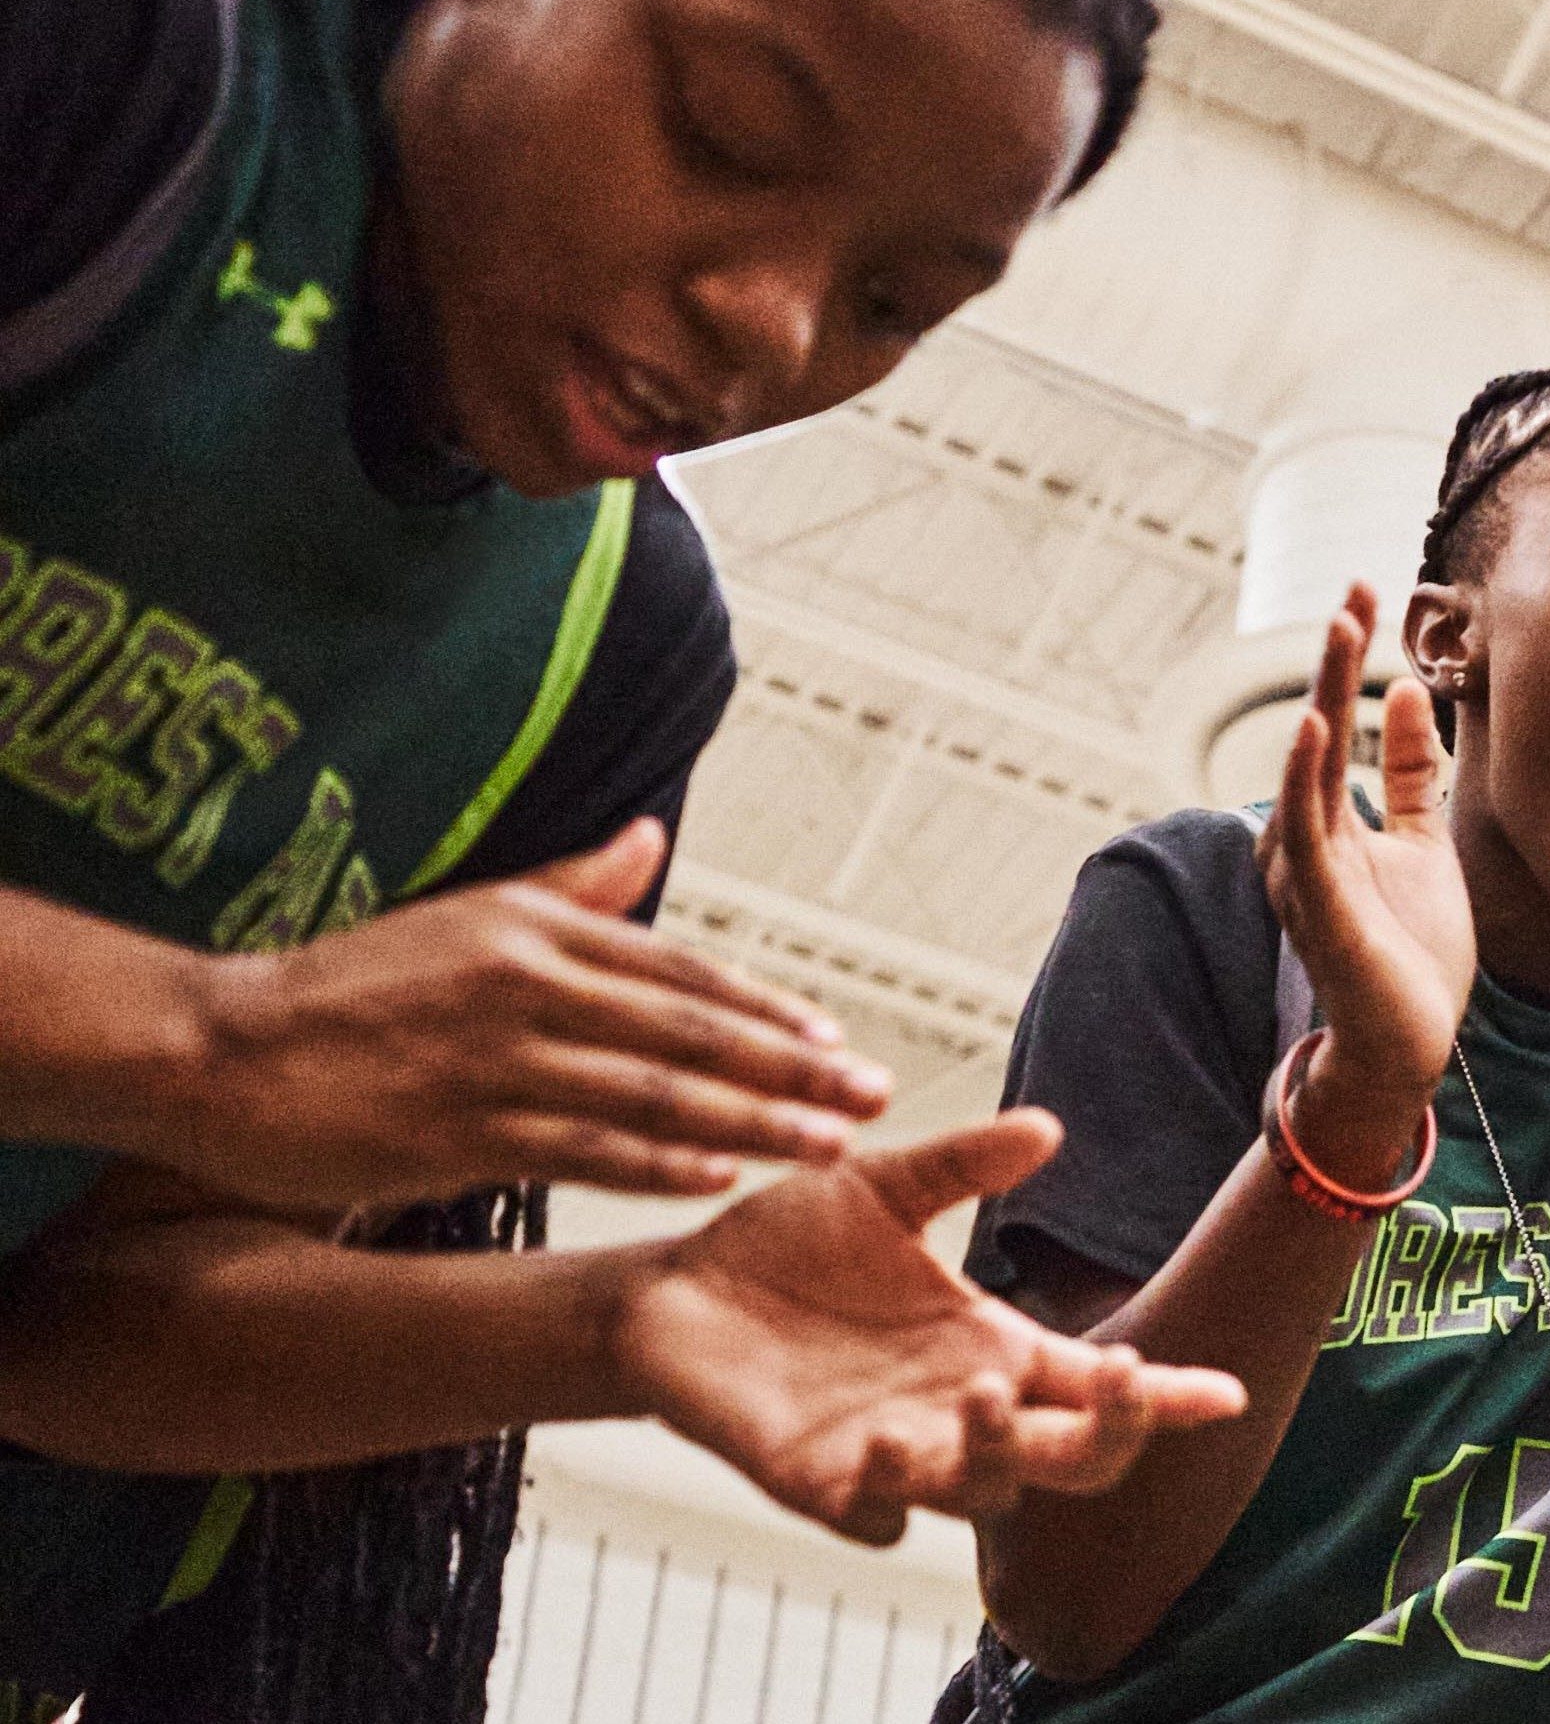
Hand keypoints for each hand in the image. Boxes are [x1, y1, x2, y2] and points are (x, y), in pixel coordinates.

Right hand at [160, 819, 888, 1206]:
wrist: (215, 1045)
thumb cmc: (345, 987)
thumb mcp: (466, 914)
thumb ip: (570, 886)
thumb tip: (651, 836)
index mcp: (534, 930)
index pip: (684, 973)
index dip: (770, 1009)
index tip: (839, 1040)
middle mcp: (528, 984)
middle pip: (691, 1029)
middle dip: (794, 1066)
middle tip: (872, 1094)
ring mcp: (494, 1058)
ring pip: (653, 1092)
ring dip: (750, 1119)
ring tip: (825, 1143)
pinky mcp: (456, 1128)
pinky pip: (579, 1147)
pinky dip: (656, 1162)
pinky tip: (716, 1175)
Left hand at [616, 1110, 1247, 1543]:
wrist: (670, 1292)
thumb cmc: (784, 1247)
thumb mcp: (883, 1188)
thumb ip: (964, 1163)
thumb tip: (1049, 1127)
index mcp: (989, 1346)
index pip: (1098, 1386)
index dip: (1167, 1396)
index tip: (1228, 1393)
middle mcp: (957, 1411)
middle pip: (1071, 1457)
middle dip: (1112, 1431)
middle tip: (1120, 1374)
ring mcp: (894, 1453)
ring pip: (982, 1493)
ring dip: (996, 1454)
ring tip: (979, 1397)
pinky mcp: (816, 1479)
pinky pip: (870, 1516)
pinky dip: (888, 1496)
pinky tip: (885, 1448)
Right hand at [1259, 587, 1470, 1158]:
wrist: (1409, 1046)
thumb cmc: (1411, 952)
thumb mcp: (1423, 845)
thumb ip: (1412, 776)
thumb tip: (1411, 695)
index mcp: (1328, 823)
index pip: (1337, 725)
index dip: (1351, 661)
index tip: (1368, 593)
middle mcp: (1305, 839)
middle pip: (1317, 730)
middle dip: (1336, 659)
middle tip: (1353, 588)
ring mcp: (1307, 871)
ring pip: (1309, 766)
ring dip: (1323, 694)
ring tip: (1340, 629)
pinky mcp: (1322, 906)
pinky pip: (1305, 830)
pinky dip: (1303, 774)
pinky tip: (1310, 724)